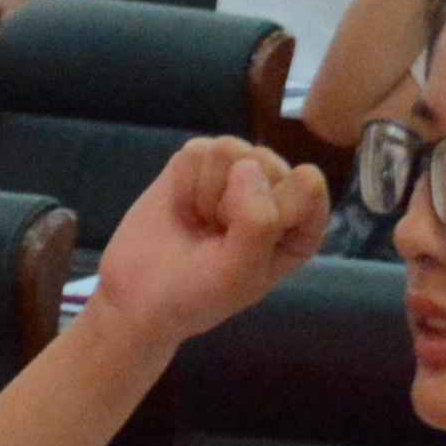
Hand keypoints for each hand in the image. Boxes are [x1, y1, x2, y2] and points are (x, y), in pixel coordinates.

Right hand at [87, 137, 331, 343]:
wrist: (136, 295)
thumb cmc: (197, 294)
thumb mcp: (240, 273)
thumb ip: (259, 221)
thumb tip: (246, 164)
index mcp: (299, 226)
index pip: (308, 185)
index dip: (274, 208)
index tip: (250, 241)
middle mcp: (273, 193)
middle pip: (266, 160)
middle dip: (232, 201)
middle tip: (216, 237)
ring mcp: (234, 173)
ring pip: (229, 149)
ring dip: (206, 194)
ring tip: (200, 223)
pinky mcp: (197, 162)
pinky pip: (196, 150)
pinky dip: (183, 184)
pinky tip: (183, 210)